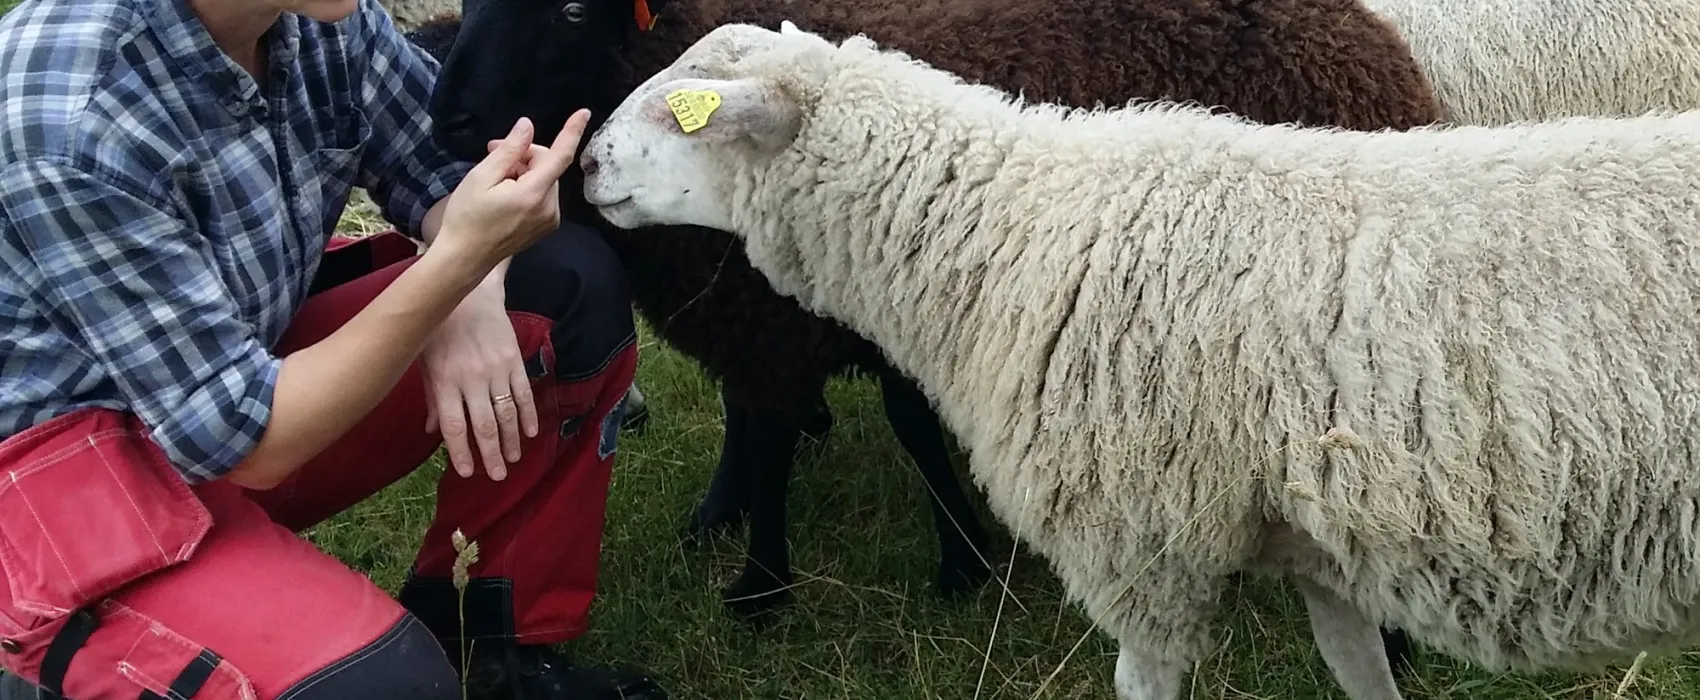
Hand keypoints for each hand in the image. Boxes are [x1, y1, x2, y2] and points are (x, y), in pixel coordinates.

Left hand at [421, 283, 538, 480]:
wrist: (469, 293)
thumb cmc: (439, 328)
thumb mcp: (425, 361)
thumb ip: (432, 397)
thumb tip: (434, 431)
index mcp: (446, 380)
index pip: (455, 425)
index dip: (462, 451)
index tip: (469, 472)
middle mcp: (472, 378)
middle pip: (484, 425)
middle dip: (491, 454)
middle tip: (497, 476)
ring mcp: (496, 369)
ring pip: (506, 413)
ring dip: (511, 440)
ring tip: (513, 460)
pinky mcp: (513, 361)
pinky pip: (523, 393)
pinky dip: (527, 414)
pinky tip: (530, 432)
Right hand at [435, 110, 591, 266]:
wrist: (464, 258)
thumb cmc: (466, 217)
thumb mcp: (481, 177)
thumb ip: (508, 150)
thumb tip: (527, 127)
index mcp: (533, 194)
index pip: (561, 156)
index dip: (572, 132)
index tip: (584, 113)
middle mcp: (549, 208)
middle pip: (548, 165)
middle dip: (524, 154)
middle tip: (493, 151)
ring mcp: (549, 220)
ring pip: (545, 178)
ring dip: (524, 170)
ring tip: (495, 177)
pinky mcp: (545, 226)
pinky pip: (543, 194)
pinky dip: (527, 186)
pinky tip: (505, 192)